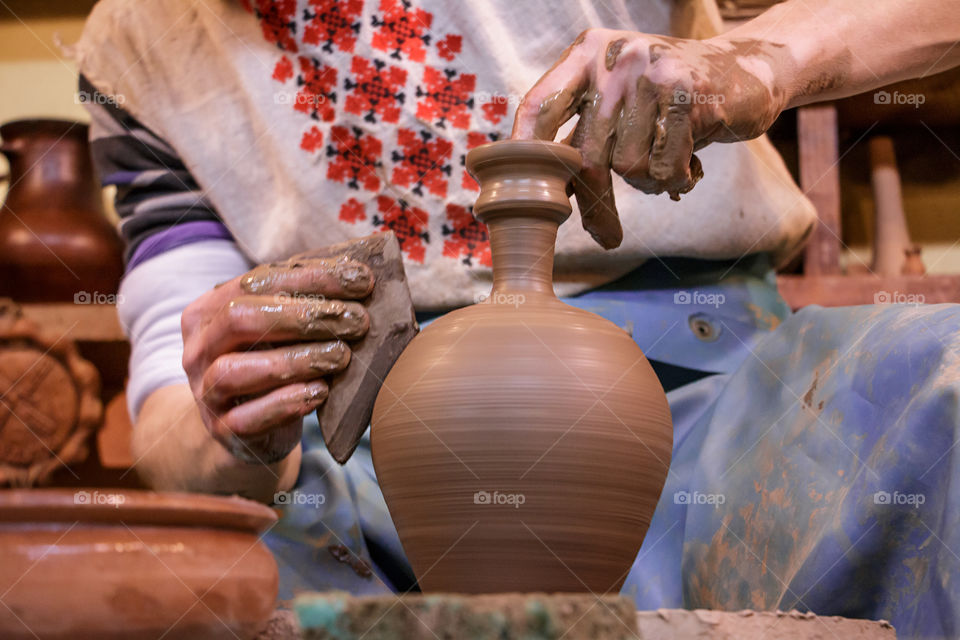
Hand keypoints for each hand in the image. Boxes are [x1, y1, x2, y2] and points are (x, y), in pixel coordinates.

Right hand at [181, 255, 372, 463]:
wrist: (246, 428)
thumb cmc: (272, 364)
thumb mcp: (282, 329)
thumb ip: (305, 300)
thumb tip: (357, 273)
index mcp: (209, 310)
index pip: (257, 280)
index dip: (311, 278)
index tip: (361, 280)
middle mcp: (199, 348)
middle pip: (241, 318)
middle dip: (304, 316)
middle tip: (357, 320)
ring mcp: (205, 391)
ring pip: (237, 369)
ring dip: (296, 359)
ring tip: (342, 356)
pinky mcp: (221, 429)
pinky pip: (247, 417)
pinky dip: (286, 403)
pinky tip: (321, 391)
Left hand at [513, 29, 791, 248]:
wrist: (748, 71)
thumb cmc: (672, 99)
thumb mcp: (622, 100)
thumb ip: (585, 132)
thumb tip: (543, 194)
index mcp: (587, 54)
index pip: (540, 106)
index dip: (523, 151)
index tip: (519, 195)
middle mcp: (615, 58)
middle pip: (586, 153)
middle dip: (597, 203)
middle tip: (607, 236)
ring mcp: (652, 73)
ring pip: (628, 166)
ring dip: (650, 182)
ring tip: (669, 164)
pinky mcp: (689, 96)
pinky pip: (666, 167)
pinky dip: (678, 179)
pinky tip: (692, 164)